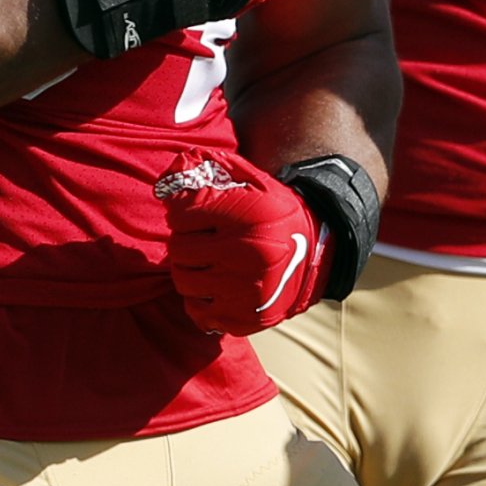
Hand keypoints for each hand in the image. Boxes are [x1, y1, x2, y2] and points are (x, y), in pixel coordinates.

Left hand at [156, 148, 332, 335]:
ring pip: (183, 281)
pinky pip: (197, 310)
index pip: (181, 214)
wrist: (317, 255)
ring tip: (209, 261)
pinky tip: (217, 285)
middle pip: (179, 249)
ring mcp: (244, 291)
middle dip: (186, 241)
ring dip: (190, 269)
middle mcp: (246, 255)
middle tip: (202, 239)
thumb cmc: (275, 214)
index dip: (184, 212)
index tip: (197, 215)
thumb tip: (168, 178)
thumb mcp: (252, 181)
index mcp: (247, 217)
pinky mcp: (244, 317)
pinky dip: (201, 298)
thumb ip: (211, 168)